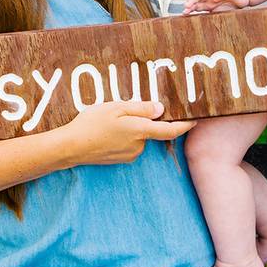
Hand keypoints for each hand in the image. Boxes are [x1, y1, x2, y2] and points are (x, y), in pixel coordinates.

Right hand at [57, 99, 194, 165]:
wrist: (71, 147)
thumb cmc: (92, 124)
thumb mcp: (116, 107)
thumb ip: (140, 108)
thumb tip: (160, 109)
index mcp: (140, 131)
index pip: (170, 130)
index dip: (185, 125)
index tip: (195, 119)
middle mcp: (139, 146)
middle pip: (151, 130)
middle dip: (143, 120)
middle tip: (123, 109)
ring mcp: (130, 154)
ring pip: (138, 136)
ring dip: (131, 128)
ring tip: (109, 120)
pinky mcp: (121, 159)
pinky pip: (129, 144)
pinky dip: (122, 136)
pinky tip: (106, 131)